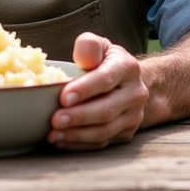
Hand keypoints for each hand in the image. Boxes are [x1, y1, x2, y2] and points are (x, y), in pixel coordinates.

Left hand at [48, 33, 147, 150]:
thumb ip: (89, 46)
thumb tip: (82, 57)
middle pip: (106, 110)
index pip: (106, 79)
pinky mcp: (126, 133)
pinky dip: (80, 144)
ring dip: (77, 134)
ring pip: (105, 131)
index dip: (84, 89)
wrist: (130, 84)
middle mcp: (135, 93)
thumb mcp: (100, 46)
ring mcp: (133, 116)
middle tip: (55, 120)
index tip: (63, 97)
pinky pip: (102, 143)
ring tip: (54, 133)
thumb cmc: (107, 62)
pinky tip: (62, 140)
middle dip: (79, 116)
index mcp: (127, 68)